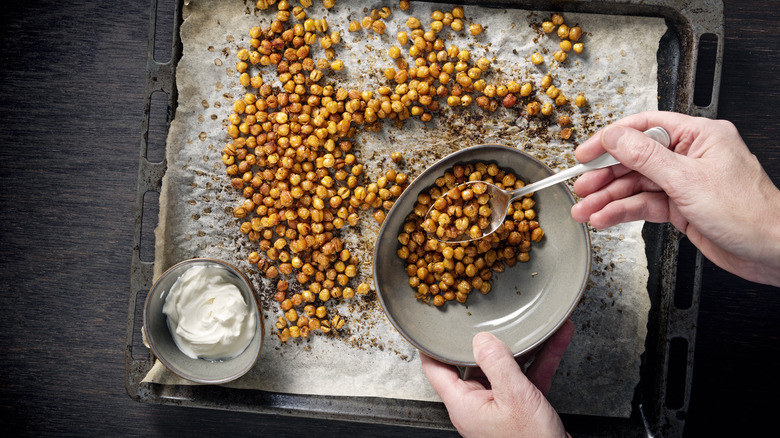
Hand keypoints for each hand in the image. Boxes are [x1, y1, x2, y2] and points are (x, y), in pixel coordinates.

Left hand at [421, 319, 573, 437]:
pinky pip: (527, 378)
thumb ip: (497, 363)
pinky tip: (557, 341)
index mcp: (463, 403)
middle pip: (474, 363)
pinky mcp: (519, 410)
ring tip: (533, 324)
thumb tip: (481, 338)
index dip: (433, 345)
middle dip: (489, 339)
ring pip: (505, 368)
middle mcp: (476, 405)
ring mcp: (498, 407)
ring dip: (524, 347)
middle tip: (492, 316)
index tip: (435, 324)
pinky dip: (541, 360)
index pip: (435, 368)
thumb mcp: (515, 397)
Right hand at [570, 111, 779, 285]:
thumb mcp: (688, 180)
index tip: (586, 152)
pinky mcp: (681, 207)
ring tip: (585, 211)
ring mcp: (684, 183)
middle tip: (581, 187)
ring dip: (608, 199)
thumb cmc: (748, 212)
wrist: (772, 251)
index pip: (644, 127)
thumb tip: (616, 136)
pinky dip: (623, 213)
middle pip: (635, 159)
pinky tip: (605, 219)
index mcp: (699, 136)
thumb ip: (646, 157)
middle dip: (605, 176)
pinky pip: (644, 206)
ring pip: (636, 186)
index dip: (611, 138)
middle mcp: (690, 157)